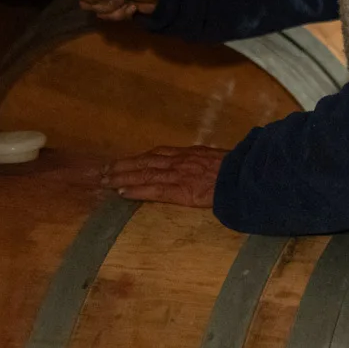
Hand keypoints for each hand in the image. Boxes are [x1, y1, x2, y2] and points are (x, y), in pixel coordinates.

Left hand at [102, 144, 228, 206]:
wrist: (246, 176)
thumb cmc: (239, 169)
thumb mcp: (220, 160)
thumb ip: (206, 161)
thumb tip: (203, 164)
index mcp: (190, 154)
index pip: (158, 154)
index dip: (139, 159)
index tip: (125, 161)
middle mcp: (180, 161)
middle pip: (145, 162)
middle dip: (123, 166)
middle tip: (103, 170)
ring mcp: (178, 174)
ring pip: (144, 174)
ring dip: (122, 177)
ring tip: (104, 180)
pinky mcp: (180, 190)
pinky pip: (153, 190)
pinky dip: (136, 190)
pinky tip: (121, 193)